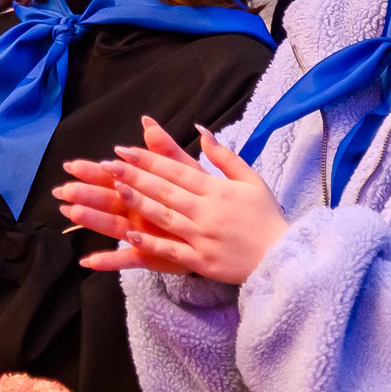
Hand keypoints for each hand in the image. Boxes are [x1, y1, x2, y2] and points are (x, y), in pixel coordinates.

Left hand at [53, 117, 285, 284]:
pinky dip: (151, 243)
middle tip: (107, 165)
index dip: (148, 160)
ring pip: (165, 217)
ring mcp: (203, 237)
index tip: (124, 150)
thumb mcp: (252, 180)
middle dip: (134, 176)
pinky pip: (171, 251)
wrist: (283, 259)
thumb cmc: (266, 217)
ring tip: (115, 190)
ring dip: (139, 203)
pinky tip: (129, 236)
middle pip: (165, 190)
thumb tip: (201, 130)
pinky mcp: (201, 261)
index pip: (177, 170)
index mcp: (218, 190)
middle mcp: (208, 211)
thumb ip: (224, 156)